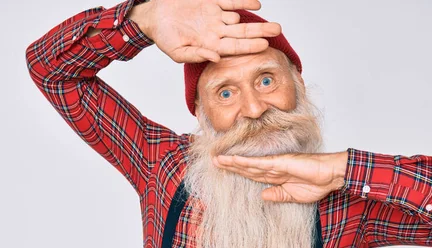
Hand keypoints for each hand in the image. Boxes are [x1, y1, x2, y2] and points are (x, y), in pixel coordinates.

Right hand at [129, 0, 281, 62]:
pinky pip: (230, 1)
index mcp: (209, 46)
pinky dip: (243, 2)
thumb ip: (196, 55)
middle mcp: (215, 31)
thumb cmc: (163, 37)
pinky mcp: (209, 1)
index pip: (234, 48)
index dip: (249, 47)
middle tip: (278, 32)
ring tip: (274, 25)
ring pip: (240, 19)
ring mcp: (214, 16)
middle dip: (261, 34)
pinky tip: (258, 5)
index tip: (264, 46)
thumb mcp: (177, 52)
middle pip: (243, 34)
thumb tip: (216, 57)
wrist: (153, 15)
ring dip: (257, 22)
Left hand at [212, 151, 348, 202]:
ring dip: (232, 162)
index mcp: (276, 176)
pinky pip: (259, 163)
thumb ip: (277, 195)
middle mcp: (273, 168)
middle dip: (230, 165)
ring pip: (249, 164)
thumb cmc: (317, 184)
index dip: (238, 172)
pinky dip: (245, 162)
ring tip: (217, 160)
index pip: (252, 174)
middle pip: (247, 167)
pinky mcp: (281, 163)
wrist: (331, 176)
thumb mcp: (293, 196)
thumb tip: (262, 195)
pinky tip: (233, 160)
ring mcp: (276, 164)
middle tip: (213, 161)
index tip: (224, 170)